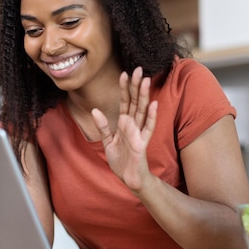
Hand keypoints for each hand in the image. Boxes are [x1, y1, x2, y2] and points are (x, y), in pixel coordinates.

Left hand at [91, 67, 157, 190]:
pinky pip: (147, 128)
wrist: (129, 178)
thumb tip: (95, 110)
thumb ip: (102, 126)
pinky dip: (151, 117)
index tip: (124, 73)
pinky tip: (153, 105)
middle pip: (135, 102)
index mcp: (124, 124)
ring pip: (142, 111)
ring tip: (146, 81)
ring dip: (144, 96)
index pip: (125, 102)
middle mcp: (133, 125)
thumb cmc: (121, 161)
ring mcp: (138, 133)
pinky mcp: (142, 143)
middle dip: (136, 86)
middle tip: (138, 69)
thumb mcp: (108, 142)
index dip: (124, 88)